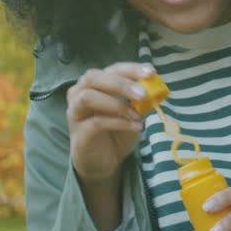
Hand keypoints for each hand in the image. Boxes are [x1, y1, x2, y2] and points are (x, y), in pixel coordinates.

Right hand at [66, 62, 151, 184]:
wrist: (104, 160)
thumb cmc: (117, 131)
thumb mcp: (132, 112)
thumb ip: (139, 99)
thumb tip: (154, 87)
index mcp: (95, 83)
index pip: (112, 69)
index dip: (131, 69)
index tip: (151, 72)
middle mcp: (79, 92)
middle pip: (93, 77)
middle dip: (121, 83)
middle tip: (143, 94)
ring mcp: (75, 112)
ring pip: (89, 97)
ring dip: (117, 103)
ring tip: (139, 114)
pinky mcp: (79, 131)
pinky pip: (96, 122)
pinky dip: (119, 122)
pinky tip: (136, 126)